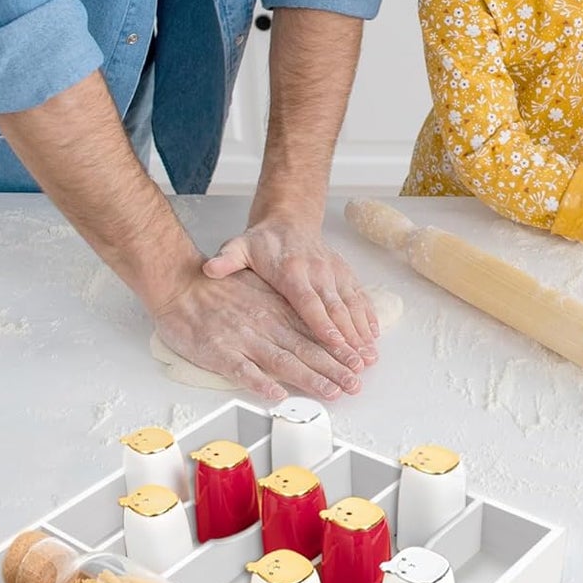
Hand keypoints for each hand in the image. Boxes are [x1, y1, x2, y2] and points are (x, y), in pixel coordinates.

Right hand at [152, 270, 366, 400]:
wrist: (180, 284)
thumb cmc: (219, 289)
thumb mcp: (259, 289)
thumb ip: (283, 307)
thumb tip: (313, 323)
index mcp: (277, 309)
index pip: (315, 332)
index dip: (338, 349)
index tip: (358, 362)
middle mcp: (266, 324)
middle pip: (306, 350)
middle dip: (334, 369)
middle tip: (356, 384)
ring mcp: (243, 339)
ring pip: (283, 362)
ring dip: (309, 378)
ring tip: (332, 392)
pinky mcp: (218, 352)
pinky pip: (242, 370)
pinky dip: (260, 382)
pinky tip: (277, 394)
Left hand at [203, 218, 378, 370]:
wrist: (289, 220)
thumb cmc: (263, 242)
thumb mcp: (239, 247)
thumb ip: (226, 261)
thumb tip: (209, 268)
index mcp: (292, 271)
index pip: (309, 301)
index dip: (322, 323)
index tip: (333, 343)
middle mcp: (317, 271)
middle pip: (335, 308)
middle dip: (348, 337)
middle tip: (356, 362)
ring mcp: (333, 272)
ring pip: (351, 305)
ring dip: (361, 331)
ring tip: (369, 356)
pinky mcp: (343, 273)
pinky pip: (359, 296)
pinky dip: (367, 316)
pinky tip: (372, 336)